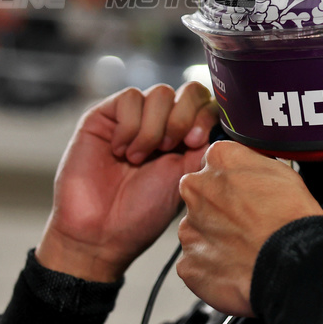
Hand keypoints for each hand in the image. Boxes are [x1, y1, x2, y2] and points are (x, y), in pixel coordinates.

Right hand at [36, 83, 217, 281]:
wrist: (100, 233)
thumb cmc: (141, 214)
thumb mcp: (185, 179)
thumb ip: (203, 148)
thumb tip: (222, 125)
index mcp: (185, 138)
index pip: (207, 104)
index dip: (205, 114)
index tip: (195, 142)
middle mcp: (161, 123)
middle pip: (188, 90)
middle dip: (183, 118)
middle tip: (167, 149)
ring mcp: (133, 118)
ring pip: (160, 93)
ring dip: (153, 128)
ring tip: (138, 158)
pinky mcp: (104, 116)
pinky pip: (129, 98)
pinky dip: (129, 126)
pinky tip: (120, 151)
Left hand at [176, 141, 322, 315]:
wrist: (292, 264)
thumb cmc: (292, 219)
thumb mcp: (282, 170)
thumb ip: (250, 163)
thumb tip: (246, 168)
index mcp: (220, 160)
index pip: (216, 162)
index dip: (233, 181)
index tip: (244, 193)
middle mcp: (197, 189)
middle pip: (201, 195)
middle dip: (218, 208)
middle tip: (246, 223)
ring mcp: (189, 228)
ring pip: (198, 230)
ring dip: (214, 238)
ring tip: (244, 249)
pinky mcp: (189, 262)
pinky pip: (196, 263)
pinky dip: (212, 267)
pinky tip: (236, 268)